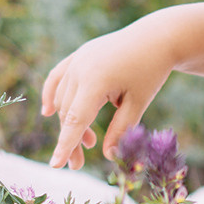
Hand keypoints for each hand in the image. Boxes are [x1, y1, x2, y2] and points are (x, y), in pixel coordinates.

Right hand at [40, 19, 174, 168]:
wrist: (156, 37)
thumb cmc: (150, 71)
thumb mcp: (138, 102)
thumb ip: (121, 129)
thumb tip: (107, 156)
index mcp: (95, 80)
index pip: (75, 120)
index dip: (65, 145)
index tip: (56, 166)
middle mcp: (80, 68)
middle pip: (67, 112)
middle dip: (72, 139)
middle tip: (78, 164)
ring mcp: (77, 60)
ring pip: (63, 98)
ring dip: (70, 121)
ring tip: (89, 142)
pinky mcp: (79, 55)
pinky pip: (58, 77)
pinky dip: (52, 94)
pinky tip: (48, 112)